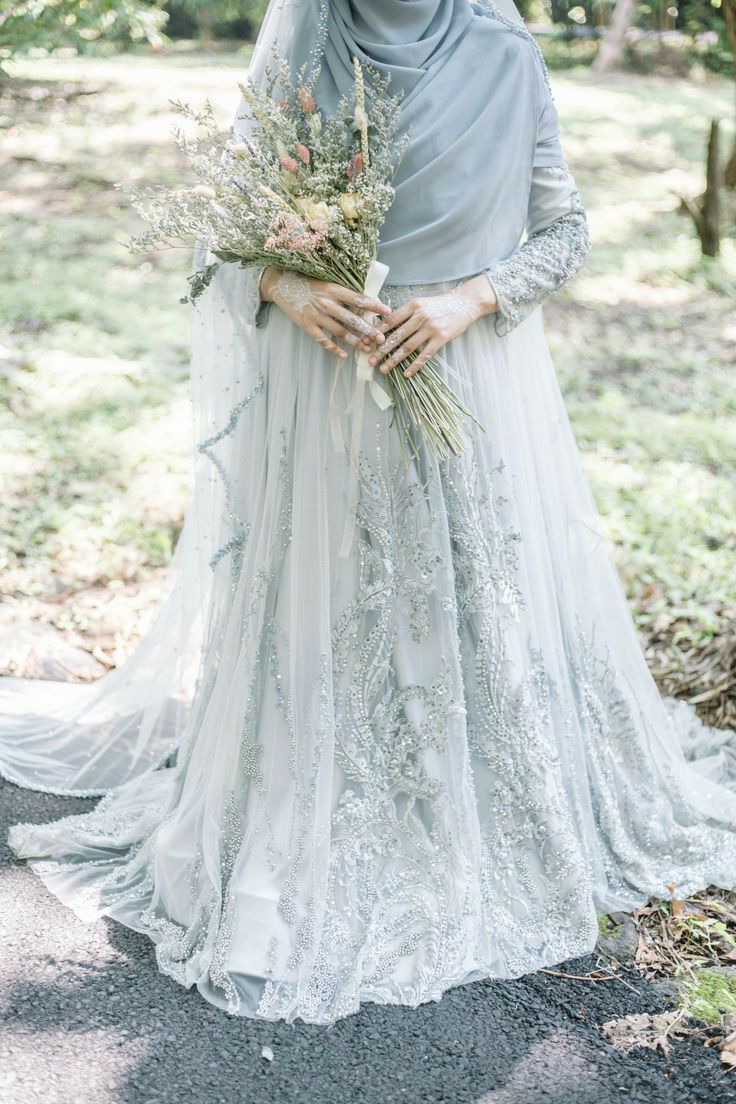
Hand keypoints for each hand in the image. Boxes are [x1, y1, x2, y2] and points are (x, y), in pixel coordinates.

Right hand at [260, 267, 389, 359]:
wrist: (281, 285)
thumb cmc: (308, 283)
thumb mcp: (327, 283)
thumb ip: (342, 293)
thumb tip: (364, 303)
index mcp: (334, 289)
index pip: (359, 299)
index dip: (374, 306)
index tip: (388, 312)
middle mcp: (327, 303)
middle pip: (352, 320)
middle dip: (369, 331)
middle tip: (381, 339)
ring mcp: (317, 316)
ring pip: (341, 332)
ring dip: (356, 342)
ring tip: (368, 349)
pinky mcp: (307, 326)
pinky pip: (324, 341)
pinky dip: (334, 349)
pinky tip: (344, 355)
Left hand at [370, 275, 497, 377]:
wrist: (465, 303)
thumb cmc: (439, 305)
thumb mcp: (421, 303)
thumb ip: (405, 313)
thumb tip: (384, 326)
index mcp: (413, 305)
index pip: (390, 320)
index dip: (377, 332)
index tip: (366, 342)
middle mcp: (421, 316)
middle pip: (397, 336)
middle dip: (381, 349)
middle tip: (370, 360)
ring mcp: (432, 328)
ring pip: (408, 347)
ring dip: (394, 360)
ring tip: (383, 369)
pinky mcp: (442, 338)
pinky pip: (425, 355)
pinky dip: (415, 365)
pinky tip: (406, 374)